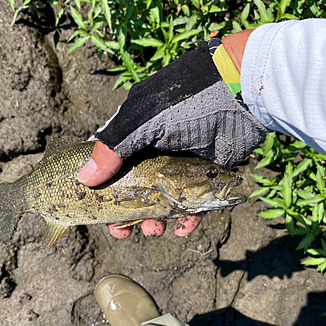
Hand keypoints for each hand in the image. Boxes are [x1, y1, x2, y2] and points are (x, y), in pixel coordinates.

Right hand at [78, 29, 261, 238]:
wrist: (242, 93)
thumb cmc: (189, 101)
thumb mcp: (143, 120)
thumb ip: (113, 148)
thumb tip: (83, 179)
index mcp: (135, 134)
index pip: (111, 165)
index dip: (103, 190)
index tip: (98, 212)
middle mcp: (155, 151)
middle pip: (135, 189)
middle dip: (127, 213)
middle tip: (123, 231)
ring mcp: (181, 165)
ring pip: (162, 201)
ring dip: (155, 220)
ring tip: (155, 230)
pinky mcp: (206, 177)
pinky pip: (193, 205)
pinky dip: (187, 220)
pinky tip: (184, 228)